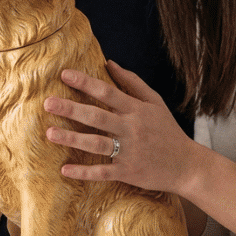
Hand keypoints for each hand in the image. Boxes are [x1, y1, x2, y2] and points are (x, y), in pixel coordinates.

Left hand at [46, 60, 235, 235]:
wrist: (187, 166)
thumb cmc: (168, 131)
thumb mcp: (155, 102)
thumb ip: (132, 82)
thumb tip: (109, 63)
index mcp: (137, 110)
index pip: (107, 92)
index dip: (86, 82)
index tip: (64, 74)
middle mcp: (132, 129)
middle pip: (97, 116)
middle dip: (71, 109)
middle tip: (48, 103)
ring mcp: (129, 152)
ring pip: (96, 143)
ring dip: (72, 138)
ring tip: (50, 134)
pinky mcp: (128, 172)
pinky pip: (102, 172)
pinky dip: (84, 172)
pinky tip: (65, 169)